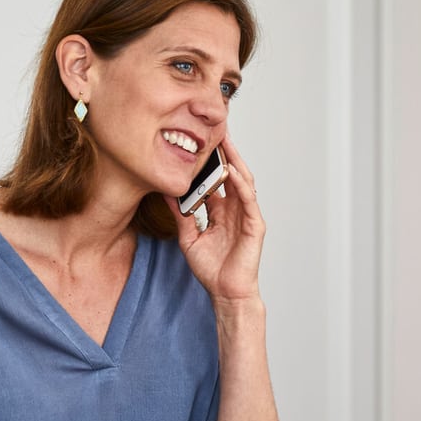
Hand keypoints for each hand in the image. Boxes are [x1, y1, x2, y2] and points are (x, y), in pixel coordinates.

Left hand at [164, 134, 264, 305]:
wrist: (225, 293)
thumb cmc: (212, 269)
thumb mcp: (188, 237)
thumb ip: (180, 214)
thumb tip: (166, 193)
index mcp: (222, 211)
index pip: (217, 179)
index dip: (210, 160)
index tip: (199, 141)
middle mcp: (236, 209)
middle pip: (232, 173)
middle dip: (225, 151)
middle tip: (215, 128)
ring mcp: (247, 215)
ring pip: (243, 180)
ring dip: (235, 160)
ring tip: (225, 140)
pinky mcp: (255, 225)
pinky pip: (248, 199)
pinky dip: (240, 183)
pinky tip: (231, 170)